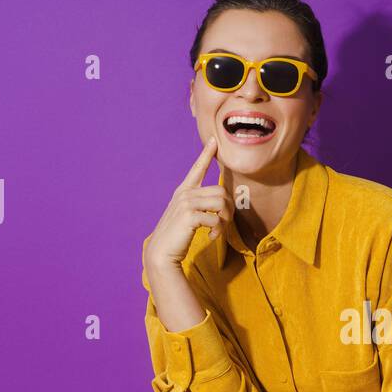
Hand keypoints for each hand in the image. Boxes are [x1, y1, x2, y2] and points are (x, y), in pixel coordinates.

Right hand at [144, 135, 233, 268]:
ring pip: (221, 203)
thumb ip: (200, 204)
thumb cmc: (177, 234)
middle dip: (229, 209)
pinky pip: (215, 219)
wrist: (162, 251)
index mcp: (184, 191)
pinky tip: (211, 237)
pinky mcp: (189, 216)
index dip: (206, 154)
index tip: (213, 140)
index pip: (197, 168)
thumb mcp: (187, 214)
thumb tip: (223, 202)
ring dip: (225, 220)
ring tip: (218, 230)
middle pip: (221, 191)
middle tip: (224, 223)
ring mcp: (186, 203)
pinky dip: (218, 230)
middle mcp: (184, 194)